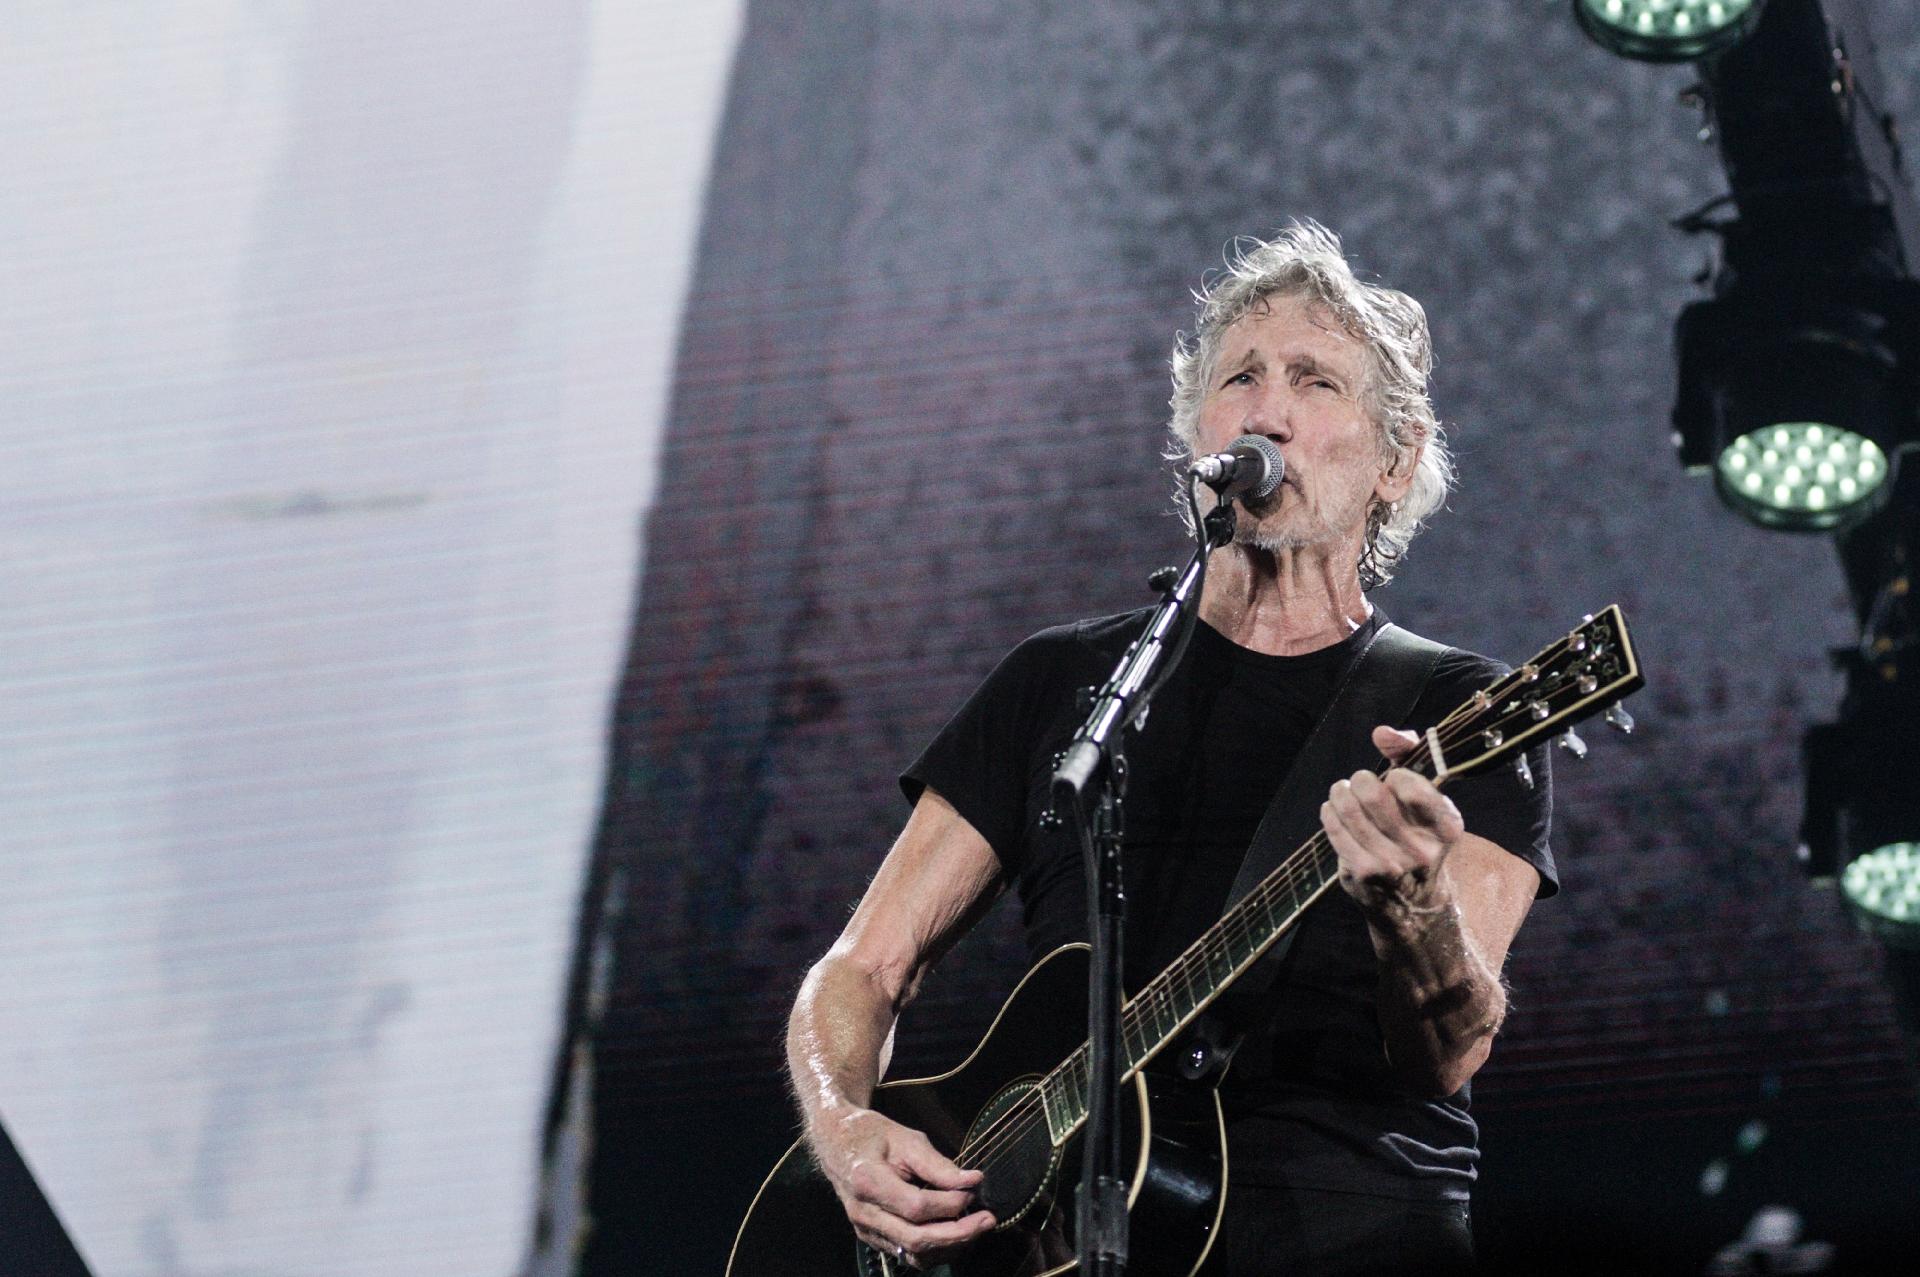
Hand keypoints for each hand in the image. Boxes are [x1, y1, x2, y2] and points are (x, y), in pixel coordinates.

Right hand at [809, 1105, 995, 1267]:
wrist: (837, 1141)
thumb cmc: (872, 1135)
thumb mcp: (907, 1139)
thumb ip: (939, 1165)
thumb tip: (973, 1181)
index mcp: (868, 1182)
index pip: (916, 1207)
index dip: (949, 1204)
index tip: (972, 1192)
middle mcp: (864, 1213)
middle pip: (916, 1239)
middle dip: (959, 1234)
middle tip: (988, 1220)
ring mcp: (866, 1230)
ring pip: (914, 1254)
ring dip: (950, 1246)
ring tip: (976, 1227)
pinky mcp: (872, 1237)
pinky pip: (907, 1254)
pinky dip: (935, 1249)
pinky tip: (955, 1232)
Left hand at [1322, 726, 1464, 922]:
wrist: (1412, 902)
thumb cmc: (1415, 833)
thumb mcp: (1425, 797)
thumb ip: (1410, 753)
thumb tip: (1382, 733)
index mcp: (1447, 827)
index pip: (1410, 784)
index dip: (1395, 776)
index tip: (1394, 781)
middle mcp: (1422, 849)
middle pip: (1373, 792)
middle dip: (1361, 780)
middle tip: (1360, 782)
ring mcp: (1391, 865)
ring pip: (1348, 808)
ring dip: (1340, 792)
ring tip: (1342, 792)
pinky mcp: (1363, 874)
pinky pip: (1333, 828)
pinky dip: (1329, 812)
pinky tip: (1333, 810)